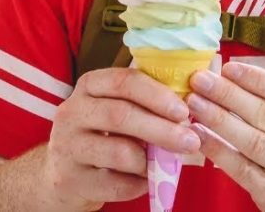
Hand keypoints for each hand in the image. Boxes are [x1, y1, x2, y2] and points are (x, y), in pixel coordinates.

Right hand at [45, 67, 196, 210]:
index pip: (125, 81)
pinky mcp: (69, 179)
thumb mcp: (121, 107)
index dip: (158, 95)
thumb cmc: (107, 133)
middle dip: (162, 129)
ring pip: (119, 152)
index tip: (185, 110)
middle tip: (191, 141)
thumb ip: (150, 99)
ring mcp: (67, 147)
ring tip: (166, 162)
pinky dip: (138, 183)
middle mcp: (72, 112)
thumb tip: (199, 96)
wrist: (65, 173)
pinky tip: (146, 179)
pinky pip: (114, 183)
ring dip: (151, 160)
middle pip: (121, 115)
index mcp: (90, 85)